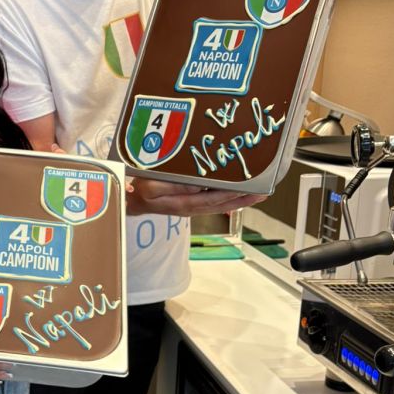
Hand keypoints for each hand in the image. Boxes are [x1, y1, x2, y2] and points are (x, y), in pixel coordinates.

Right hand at [125, 176, 265, 217]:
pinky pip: (213, 203)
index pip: (213, 199)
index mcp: (183, 203)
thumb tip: (200, 185)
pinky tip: (237, 194)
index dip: (233, 194)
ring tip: (257, 194)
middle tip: (263, 192)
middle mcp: (190, 207)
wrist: (130, 201)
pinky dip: (228, 199)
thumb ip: (176, 186)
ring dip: (239, 200)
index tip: (251, 188)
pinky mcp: (189, 205)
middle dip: (243, 199)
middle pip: (221, 204)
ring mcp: (190, 207)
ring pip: (220, 205)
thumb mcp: (152, 186)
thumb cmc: (139, 191)